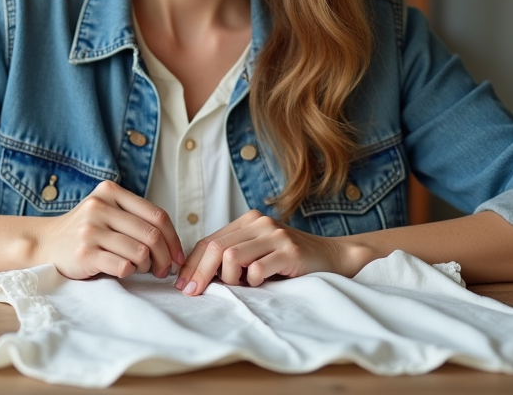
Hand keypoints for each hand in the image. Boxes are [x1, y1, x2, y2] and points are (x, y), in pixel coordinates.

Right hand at [35, 180, 185, 279]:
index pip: (157, 215)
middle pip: (152, 235)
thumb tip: (173, 244)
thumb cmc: (85, 231)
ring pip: (140, 252)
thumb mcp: (106, 211)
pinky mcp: (84, 253)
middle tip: (163, 270)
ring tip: (140, 269)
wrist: (46, 243)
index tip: (178, 256)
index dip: (173, 239)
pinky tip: (122, 270)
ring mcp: (90, 230)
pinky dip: (129, 272)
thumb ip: (135, 217)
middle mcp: (100, 207)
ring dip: (147, 266)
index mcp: (110, 192)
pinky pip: (123, 266)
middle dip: (165, 258)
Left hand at [174, 210, 371, 295]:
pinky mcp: (289, 251)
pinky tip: (261, 283)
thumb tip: (195, 275)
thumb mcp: (257, 252)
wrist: (330, 256)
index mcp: (247, 221)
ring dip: (229, 278)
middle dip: (199, 272)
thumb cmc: (287, 259)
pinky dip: (252, 281)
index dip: (192, 264)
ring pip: (232, 256)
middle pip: (216, 248)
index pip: (209, 240)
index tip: (182, 284)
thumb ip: (232, 256)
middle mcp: (259, 223)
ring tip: (240, 285)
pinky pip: (257, 269)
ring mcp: (275, 235)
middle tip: (192, 292)